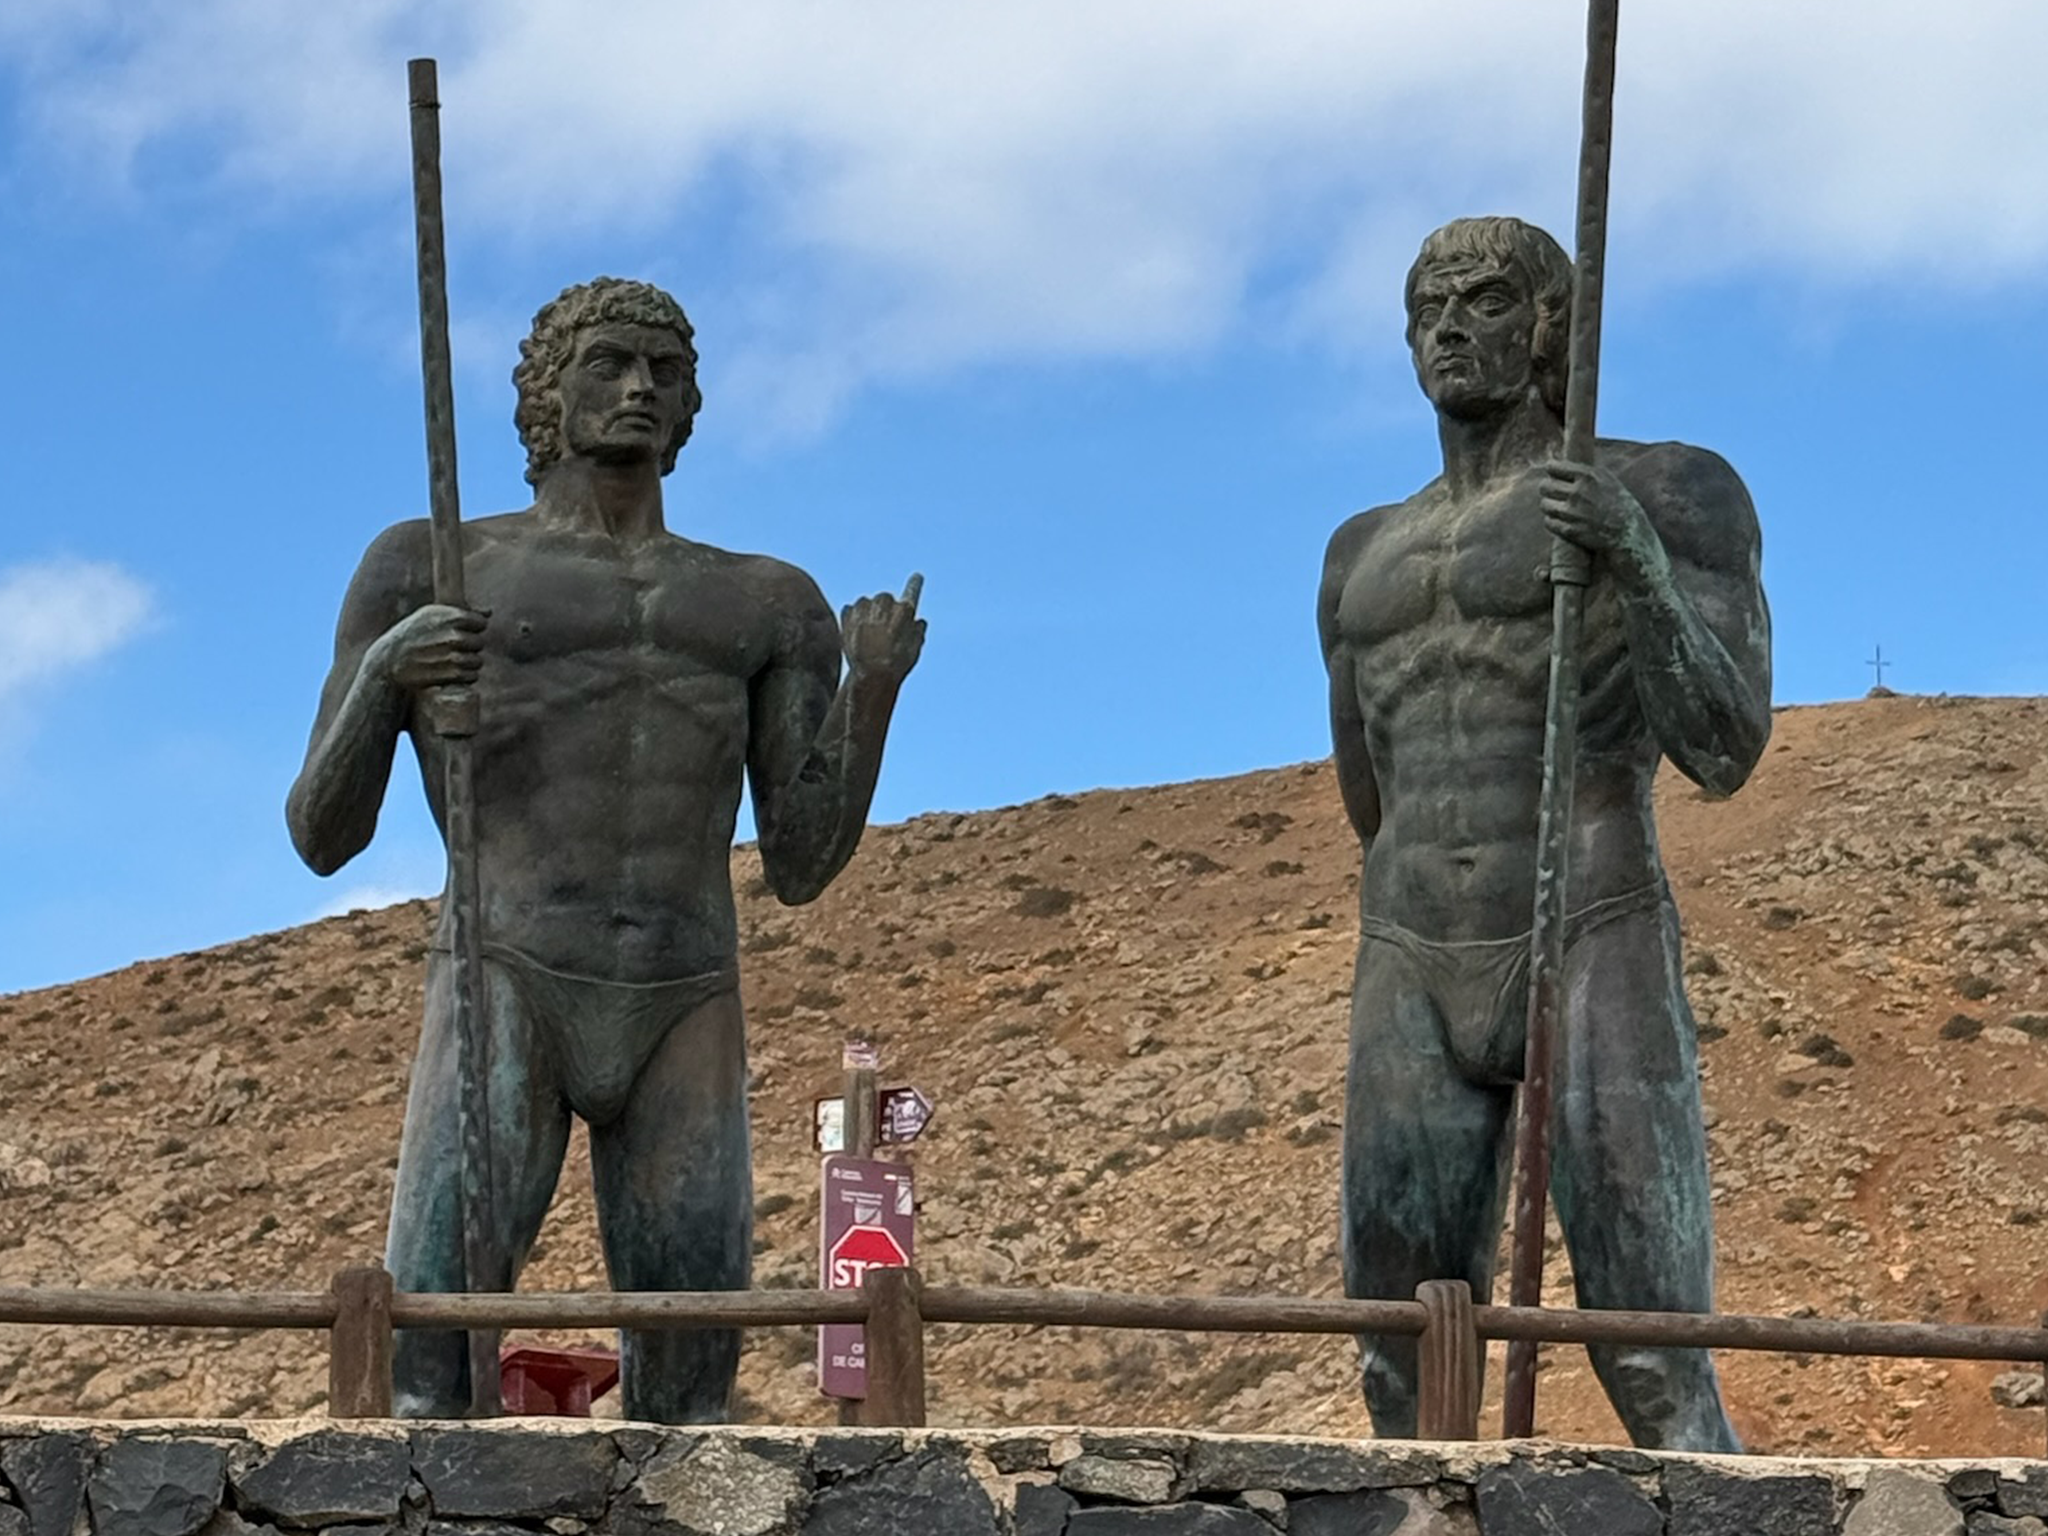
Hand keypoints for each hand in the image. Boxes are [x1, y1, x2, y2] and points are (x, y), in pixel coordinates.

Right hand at [367, 603, 485, 692]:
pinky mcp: (450, 675)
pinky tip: (451, 671)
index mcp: (448, 616)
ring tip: (450, 660)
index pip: (480, 623)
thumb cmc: (412, 634)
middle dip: (470, 646)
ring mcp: (451, 656)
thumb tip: (488, 612)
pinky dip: (465, 676)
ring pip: (477, 661)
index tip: (463, 631)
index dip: (473, 628)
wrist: (388, 661)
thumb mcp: (430, 615)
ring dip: (469, 663)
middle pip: (479, 643)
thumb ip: (462, 611)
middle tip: (454, 648)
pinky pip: (472, 676)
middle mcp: (451, 635)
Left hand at [842, 573, 925, 681]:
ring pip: (867, 604)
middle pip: (885, 599)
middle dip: (885, 611)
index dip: (914, 584)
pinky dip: (854, 620)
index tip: (917, 576)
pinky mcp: (848, 613)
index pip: (912, 591)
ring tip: (869, 637)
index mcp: (904, 610)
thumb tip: (917, 622)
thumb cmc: (896, 663)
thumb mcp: (915, 649)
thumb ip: (917, 632)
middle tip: (884, 631)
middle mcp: (885, 602)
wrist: (870, 673)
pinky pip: (851, 611)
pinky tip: (858, 636)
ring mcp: (864, 606)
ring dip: (868, 614)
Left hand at [1541, 459, 1661, 582]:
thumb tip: (1562, 461)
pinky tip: (1562, 520)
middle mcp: (1579, 492)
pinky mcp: (1570, 530)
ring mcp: (1573, 512)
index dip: (1551, 470)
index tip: (1553, 474)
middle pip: (1544, 486)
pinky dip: (1553, 521)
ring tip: (1559, 507)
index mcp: (1588, 476)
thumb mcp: (1607, 479)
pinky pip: (1548, 522)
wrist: (1629, 533)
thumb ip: (1585, 471)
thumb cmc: (1619, 504)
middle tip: (1553, 493)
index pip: (1553, 467)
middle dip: (1547, 489)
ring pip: (1544, 504)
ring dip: (1549, 506)